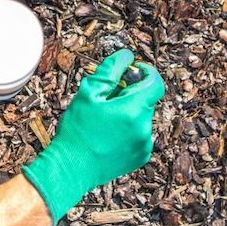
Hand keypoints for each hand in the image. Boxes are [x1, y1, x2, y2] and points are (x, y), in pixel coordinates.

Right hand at [22, 49, 163, 223]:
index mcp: (134, 109)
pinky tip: (108, 134)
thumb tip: (127, 56)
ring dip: (128, 111)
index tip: (130, 71)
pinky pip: (139, 133)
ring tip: (104, 119)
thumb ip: (111, 70)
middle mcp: (145, 128)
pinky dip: (128, 128)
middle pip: (146, 98)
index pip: (155, 82)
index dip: (145, 72)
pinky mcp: (140, 157)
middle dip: (130, 92)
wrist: (71, 169)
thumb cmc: (77, 130)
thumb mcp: (89, 93)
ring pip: (141, 116)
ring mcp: (144, 144)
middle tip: (106, 98)